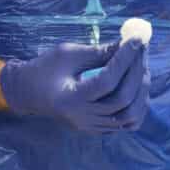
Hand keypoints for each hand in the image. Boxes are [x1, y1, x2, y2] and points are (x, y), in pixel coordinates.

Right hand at [0, 38, 149, 132]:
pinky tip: (138, 85)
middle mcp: (82, 118)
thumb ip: (99, 52)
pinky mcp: (98, 129)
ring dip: (141, 89)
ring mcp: (92, 127)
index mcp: (70, 99)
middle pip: (122, 99)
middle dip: (137, 71)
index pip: (107, 81)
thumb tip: (129, 43)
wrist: (28, 93)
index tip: (136, 39)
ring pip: (130, 115)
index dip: (125, 60)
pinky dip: (138, 104)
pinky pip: (127, 122)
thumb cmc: (45, 69)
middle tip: (141, 49)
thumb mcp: (68, 54)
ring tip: (140, 66)